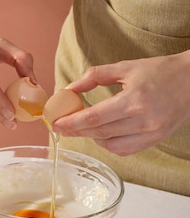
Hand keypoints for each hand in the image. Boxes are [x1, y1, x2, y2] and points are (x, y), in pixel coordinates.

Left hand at [52, 50, 189, 154]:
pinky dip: (108, 144)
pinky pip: (123, 150)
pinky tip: (101, 134)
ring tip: (80, 128)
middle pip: (99, 132)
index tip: (56, 123)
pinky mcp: (154, 141)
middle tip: (61, 126)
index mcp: (135, 100)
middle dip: (76, 131)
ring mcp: (150, 134)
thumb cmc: (161, 71)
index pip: (95, 117)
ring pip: (109, 144)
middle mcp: (143, 121)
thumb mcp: (126, 67)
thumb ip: (94, 77)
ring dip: (91, 138)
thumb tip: (69, 89)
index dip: (72, 122)